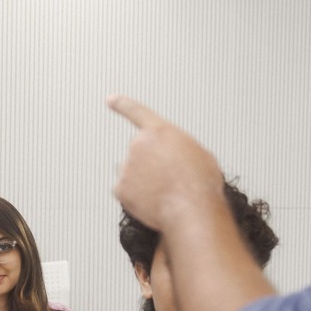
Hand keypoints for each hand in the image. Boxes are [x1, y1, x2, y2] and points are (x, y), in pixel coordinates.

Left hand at [108, 96, 226, 229]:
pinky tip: (154, 201)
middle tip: (170, 178)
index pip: (136, 111)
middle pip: (140, 152)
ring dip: (144, 180)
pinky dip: (137, 198)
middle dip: (151, 163)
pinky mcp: (120, 188)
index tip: (110, 99)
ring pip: (132, 173)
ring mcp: (127, 167)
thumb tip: (174, 157)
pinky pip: (126, 192)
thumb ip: (179, 147)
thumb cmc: (200, 184)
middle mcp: (138, 145)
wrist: (191, 210)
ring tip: (166, 192)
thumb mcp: (199, 153)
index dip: (122, 104)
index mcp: (159, 131)